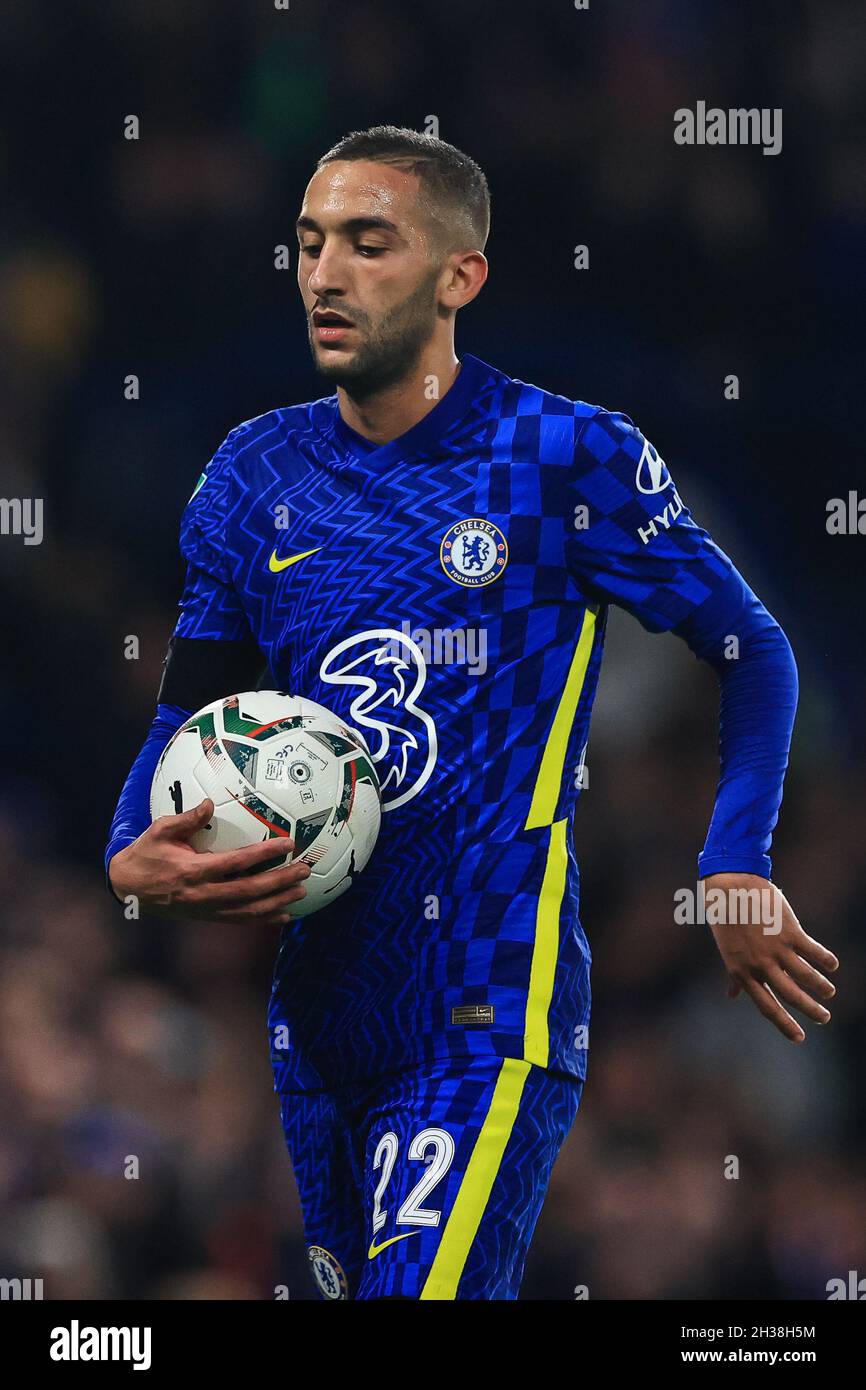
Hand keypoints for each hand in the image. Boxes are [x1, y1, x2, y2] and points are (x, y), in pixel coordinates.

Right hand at [107, 799, 310, 924]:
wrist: (128, 887)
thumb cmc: (146, 854)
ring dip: (278, 902)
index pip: (237, 862)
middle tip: (304, 870)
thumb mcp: (160, 831)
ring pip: (249, 910)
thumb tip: (210, 803)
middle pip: (250, 890)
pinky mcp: (207, 917)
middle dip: (280, 881)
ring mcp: (206, 909)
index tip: (288, 844)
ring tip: (301, 892)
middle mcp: (203, 894)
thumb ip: (186, 819)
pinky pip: (240, 920)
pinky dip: (264, 919)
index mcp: (193, 871)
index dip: (264, 854)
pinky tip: (284, 914)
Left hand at [704, 873, 838, 1041]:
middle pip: (791, 995)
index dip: (785, 1025)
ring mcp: (776, 949)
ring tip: (829, 993)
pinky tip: (832, 965)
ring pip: (806, 976)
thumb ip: (734, 976)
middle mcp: (761, 965)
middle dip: (811, 1010)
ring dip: (821, 987)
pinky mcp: (789, 932)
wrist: (730, 887)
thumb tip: (732, 996)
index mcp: (743, 973)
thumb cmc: (727, 920)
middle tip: (825, 1018)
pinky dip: (825, 960)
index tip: (800, 1038)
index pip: (767, 1007)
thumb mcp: (728, 952)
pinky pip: (813, 951)